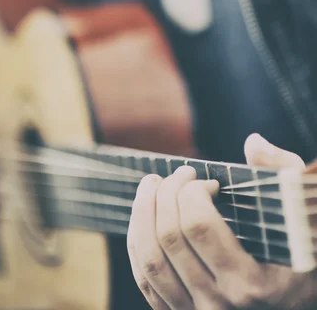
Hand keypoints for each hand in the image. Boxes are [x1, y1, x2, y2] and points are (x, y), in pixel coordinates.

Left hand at [127, 134, 316, 308]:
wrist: (296, 306)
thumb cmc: (302, 258)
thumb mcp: (300, 216)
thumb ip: (282, 175)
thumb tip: (253, 143)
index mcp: (250, 282)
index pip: (198, 224)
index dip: (193, 190)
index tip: (208, 180)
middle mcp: (219, 305)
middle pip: (169, 236)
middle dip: (166, 192)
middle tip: (180, 174)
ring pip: (149, 259)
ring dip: (142, 212)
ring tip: (151, 185)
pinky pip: (145, 280)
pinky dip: (137, 242)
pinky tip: (145, 216)